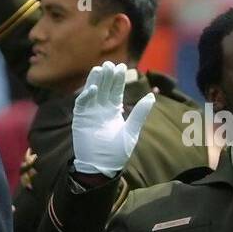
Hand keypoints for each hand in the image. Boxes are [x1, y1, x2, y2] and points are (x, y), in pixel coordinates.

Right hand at [71, 61, 155, 175]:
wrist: (101, 167)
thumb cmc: (117, 152)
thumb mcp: (132, 131)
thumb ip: (140, 113)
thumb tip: (152, 96)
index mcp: (114, 110)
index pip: (116, 90)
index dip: (118, 79)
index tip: (121, 67)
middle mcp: (101, 109)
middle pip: (104, 88)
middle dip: (107, 76)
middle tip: (110, 64)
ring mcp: (90, 113)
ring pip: (92, 92)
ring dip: (95, 81)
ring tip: (100, 69)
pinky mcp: (80, 120)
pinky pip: (81, 104)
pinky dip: (86, 96)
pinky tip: (92, 89)